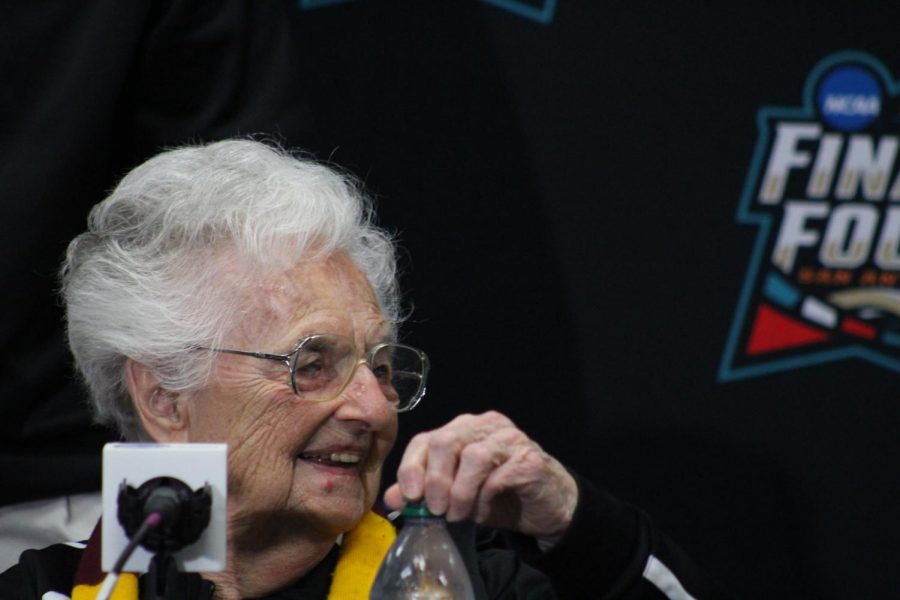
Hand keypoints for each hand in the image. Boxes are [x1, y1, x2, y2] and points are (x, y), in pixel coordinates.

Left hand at [384, 411, 577, 545]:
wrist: (546, 508)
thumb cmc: (497, 498)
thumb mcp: (454, 497)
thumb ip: (424, 493)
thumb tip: (392, 498)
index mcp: (462, 430)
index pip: (426, 438)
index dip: (412, 466)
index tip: (411, 496)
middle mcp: (484, 426)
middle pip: (446, 440)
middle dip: (436, 480)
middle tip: (436, 509)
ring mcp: (509, 438)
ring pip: (474, 456)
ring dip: (461, 492)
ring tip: (458, 515)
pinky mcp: (529, 458)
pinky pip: (499, 475)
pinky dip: (484, 498)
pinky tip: (482, 513)